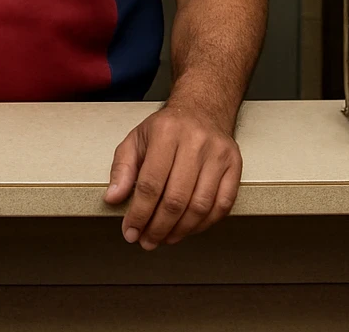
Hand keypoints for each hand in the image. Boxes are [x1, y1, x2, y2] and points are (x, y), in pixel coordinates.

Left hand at [103, 102, 240, 248]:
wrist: (203, 108)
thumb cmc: (167, 128)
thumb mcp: (136, 139)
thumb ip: (122, 168)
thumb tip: (113, 198)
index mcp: (166, 132)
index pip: (150, 184)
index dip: (139, 214)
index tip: (130, 231)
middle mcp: (195, 142)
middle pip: (176, 199)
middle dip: (158, 227)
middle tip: (147, 241)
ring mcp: (218, 154)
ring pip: (200, 206)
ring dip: (180, 230)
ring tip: (165, 238)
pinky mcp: (235, 165)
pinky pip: (222, 204)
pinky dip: (204, 224)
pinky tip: (188, 229)